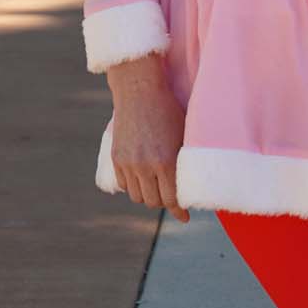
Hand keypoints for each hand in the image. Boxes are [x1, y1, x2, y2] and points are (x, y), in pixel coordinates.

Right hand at [106, 56, 189, 220]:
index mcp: (165, 162)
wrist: (140, 91)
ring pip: (138, 197)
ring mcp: (128, 162)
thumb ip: (184, 163)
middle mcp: (145, 166)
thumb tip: (191, 186)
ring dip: (148, 196)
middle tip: (172, 197)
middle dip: (165, 202)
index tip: (185, 217)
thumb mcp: (183, 136)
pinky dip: (133, 187)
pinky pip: (124, 185)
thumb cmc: (169, 111)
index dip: (179, 211)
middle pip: (154, 202)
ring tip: (157, 188)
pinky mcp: (116, 158)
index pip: (172, 200)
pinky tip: (142, 180)